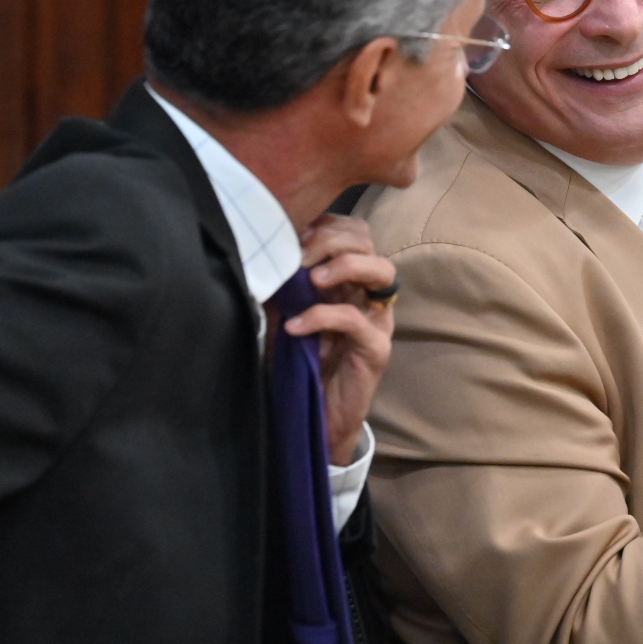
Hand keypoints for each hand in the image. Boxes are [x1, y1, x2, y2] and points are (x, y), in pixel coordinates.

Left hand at [284, 214, 394, 464]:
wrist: (312, 417)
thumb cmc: (297, 363)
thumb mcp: (283, 314)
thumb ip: (282, 284)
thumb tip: (261, 249)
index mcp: (348, 281)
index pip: (352, 232)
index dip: (325, 226)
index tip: (290, 235)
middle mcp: (367, 295)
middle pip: (367, 243)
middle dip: (330, 240)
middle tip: (298, 257)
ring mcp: (377, 321)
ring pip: (381, 271)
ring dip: (344, 266)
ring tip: (311, 279)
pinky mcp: (376, 349)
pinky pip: (356, 320)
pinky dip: (323, 316)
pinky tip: (296, 327)